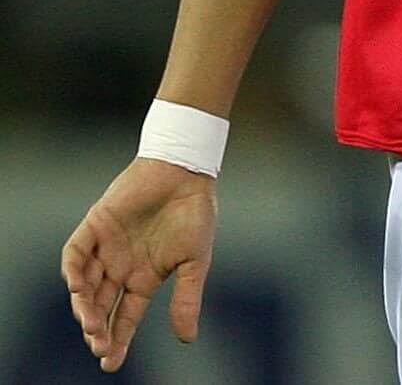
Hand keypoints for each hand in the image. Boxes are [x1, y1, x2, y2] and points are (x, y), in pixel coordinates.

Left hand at [63, 158, 217, 372]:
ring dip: (84, 305)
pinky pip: (75, 252)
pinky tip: (76, 286)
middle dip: (97, 329)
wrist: (187, 171)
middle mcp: (120, 267)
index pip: (123, 316)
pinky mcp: (95, 226)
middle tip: (99, 345)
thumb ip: (187, 298)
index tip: (110, 363)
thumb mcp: (196, 261)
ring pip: (84, 285)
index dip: (117, 339)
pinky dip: (72, 269)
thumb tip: (187, 339)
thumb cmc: (196, 214)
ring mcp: (105, 248)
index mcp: (144, 278)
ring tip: (90, 323)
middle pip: (100, 306)